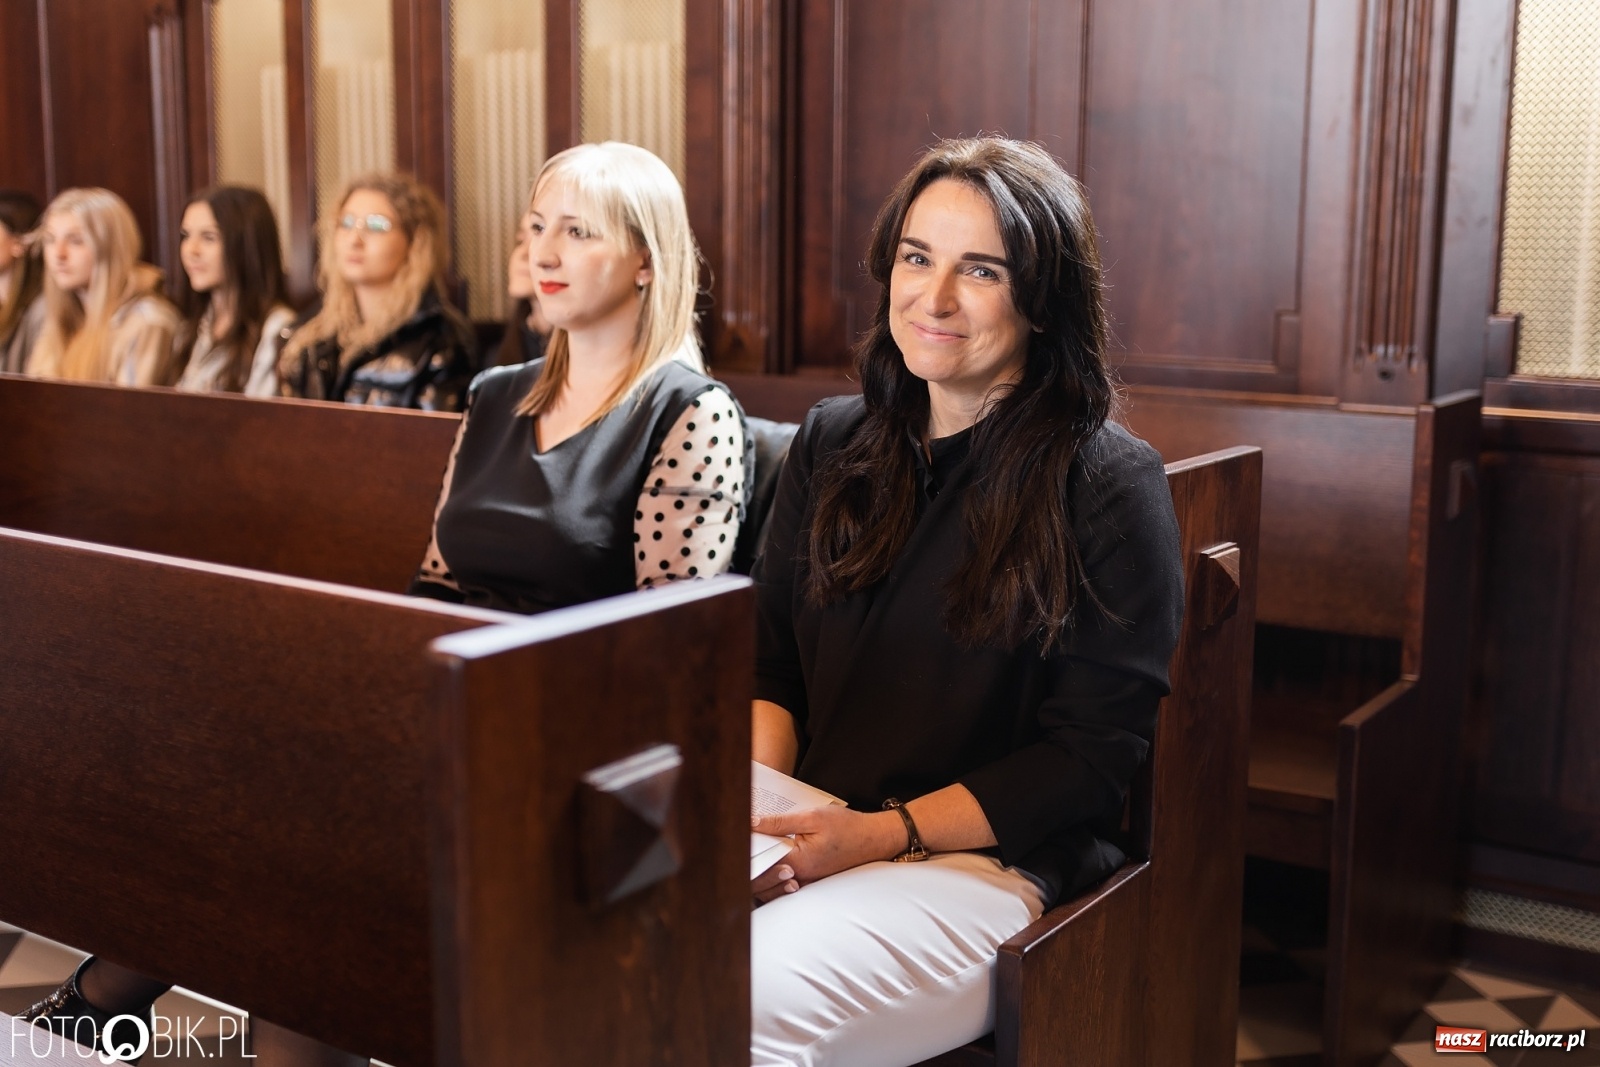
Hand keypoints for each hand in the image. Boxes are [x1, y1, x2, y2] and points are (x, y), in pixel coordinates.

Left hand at [749, 806, 904, 901]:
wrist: (875, 838)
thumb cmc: (847, 826)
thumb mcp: (812, 817)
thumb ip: (779, 822)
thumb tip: (751, 822)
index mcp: (798, 862)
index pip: (761, 864)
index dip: (745, 854)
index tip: (732, 842)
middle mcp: (801, 877)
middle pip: (764, 879)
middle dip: (748, 868)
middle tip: (734, 852)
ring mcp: (807, 881)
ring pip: (773, 884)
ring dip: (759, 873)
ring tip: (747, 857)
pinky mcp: (812, 879)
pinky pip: (786, 882)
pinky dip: (774, 874)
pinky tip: (768, 860)